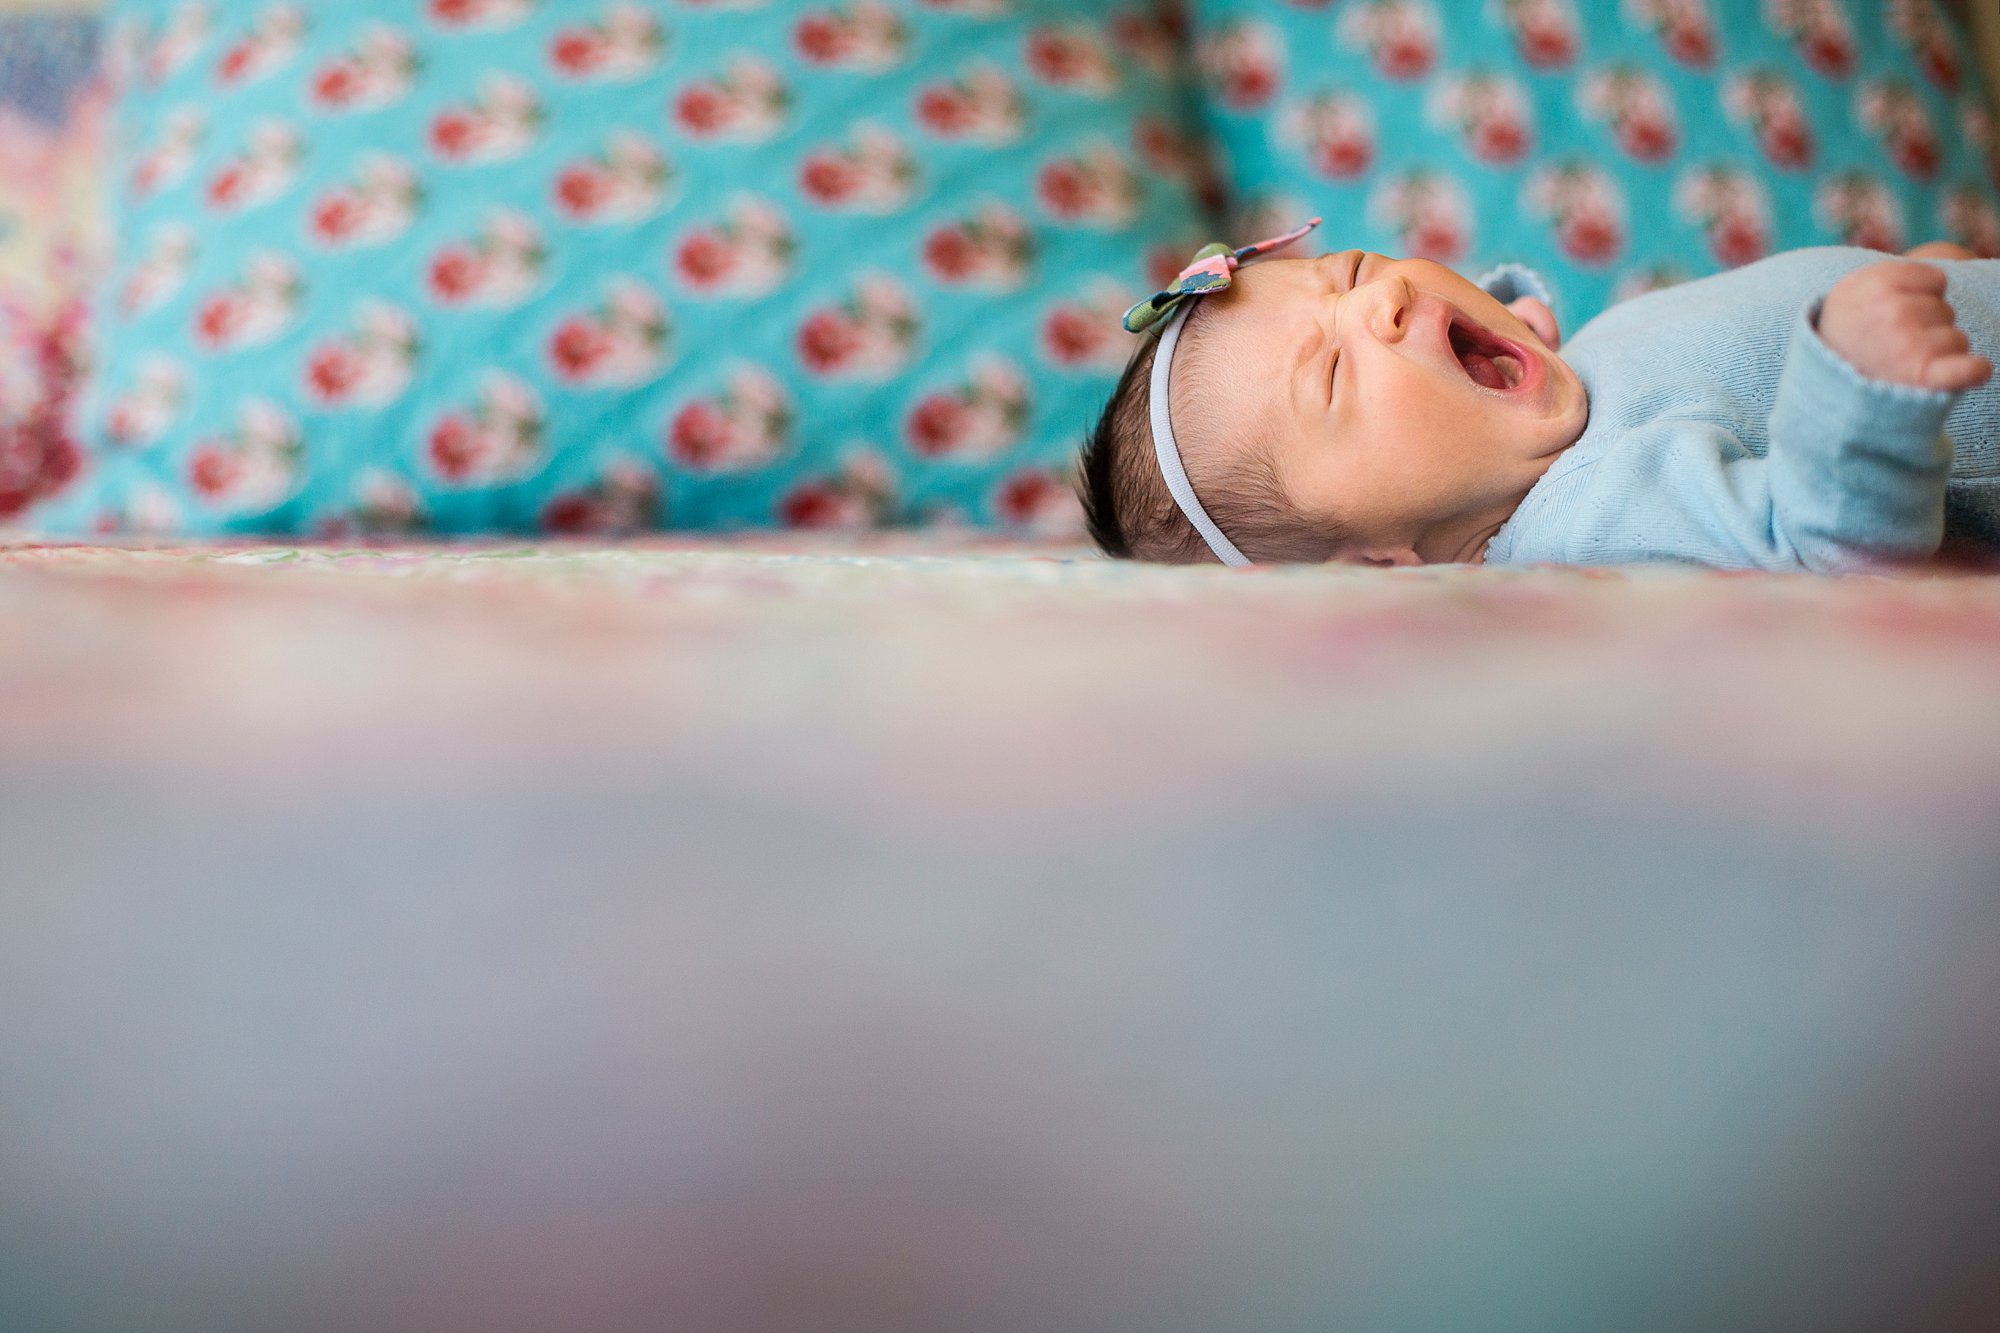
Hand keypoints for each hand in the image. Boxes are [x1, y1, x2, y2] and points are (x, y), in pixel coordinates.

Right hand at [1818, 259, 1991, 393]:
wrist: (1819, 393)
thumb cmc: (1844, 340)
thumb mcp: (1852, 294)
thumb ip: (1892, 276)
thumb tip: (1953, 258)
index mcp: (1874, 283)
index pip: (1936, 281)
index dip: (1918, 299)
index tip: (1890, 318)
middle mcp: (1891, 311)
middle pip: (1945, 310)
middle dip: (1925, 328)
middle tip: (1889, 347)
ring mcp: (1908, 345)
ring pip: (1956, 339)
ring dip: (1936, 355)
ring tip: (1898, 367)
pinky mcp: (1923, 377)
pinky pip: (1971, 368)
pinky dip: (1973, 371)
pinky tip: (1969, 372)